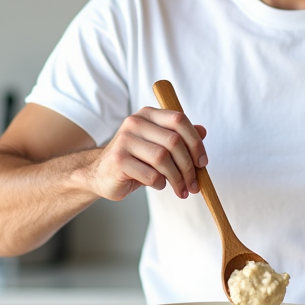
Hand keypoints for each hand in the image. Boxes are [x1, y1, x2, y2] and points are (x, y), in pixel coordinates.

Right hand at [91, 107, 207, 201]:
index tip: (203, 163)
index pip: (179, 120)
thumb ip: (179, 138)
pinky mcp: (118, 160)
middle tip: (194, 184)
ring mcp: (124, 140)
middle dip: (189, 166)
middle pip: (174, 141)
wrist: (100, 174)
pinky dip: (160, 183)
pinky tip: (158, 185)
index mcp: (148, 115)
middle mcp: (135, 123)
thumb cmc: (135, 161)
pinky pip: (150, 174)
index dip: (196, 142)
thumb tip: (203, 131)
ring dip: (177, 178)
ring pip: (163, 158)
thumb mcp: (158, 146)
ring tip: (181, 190)